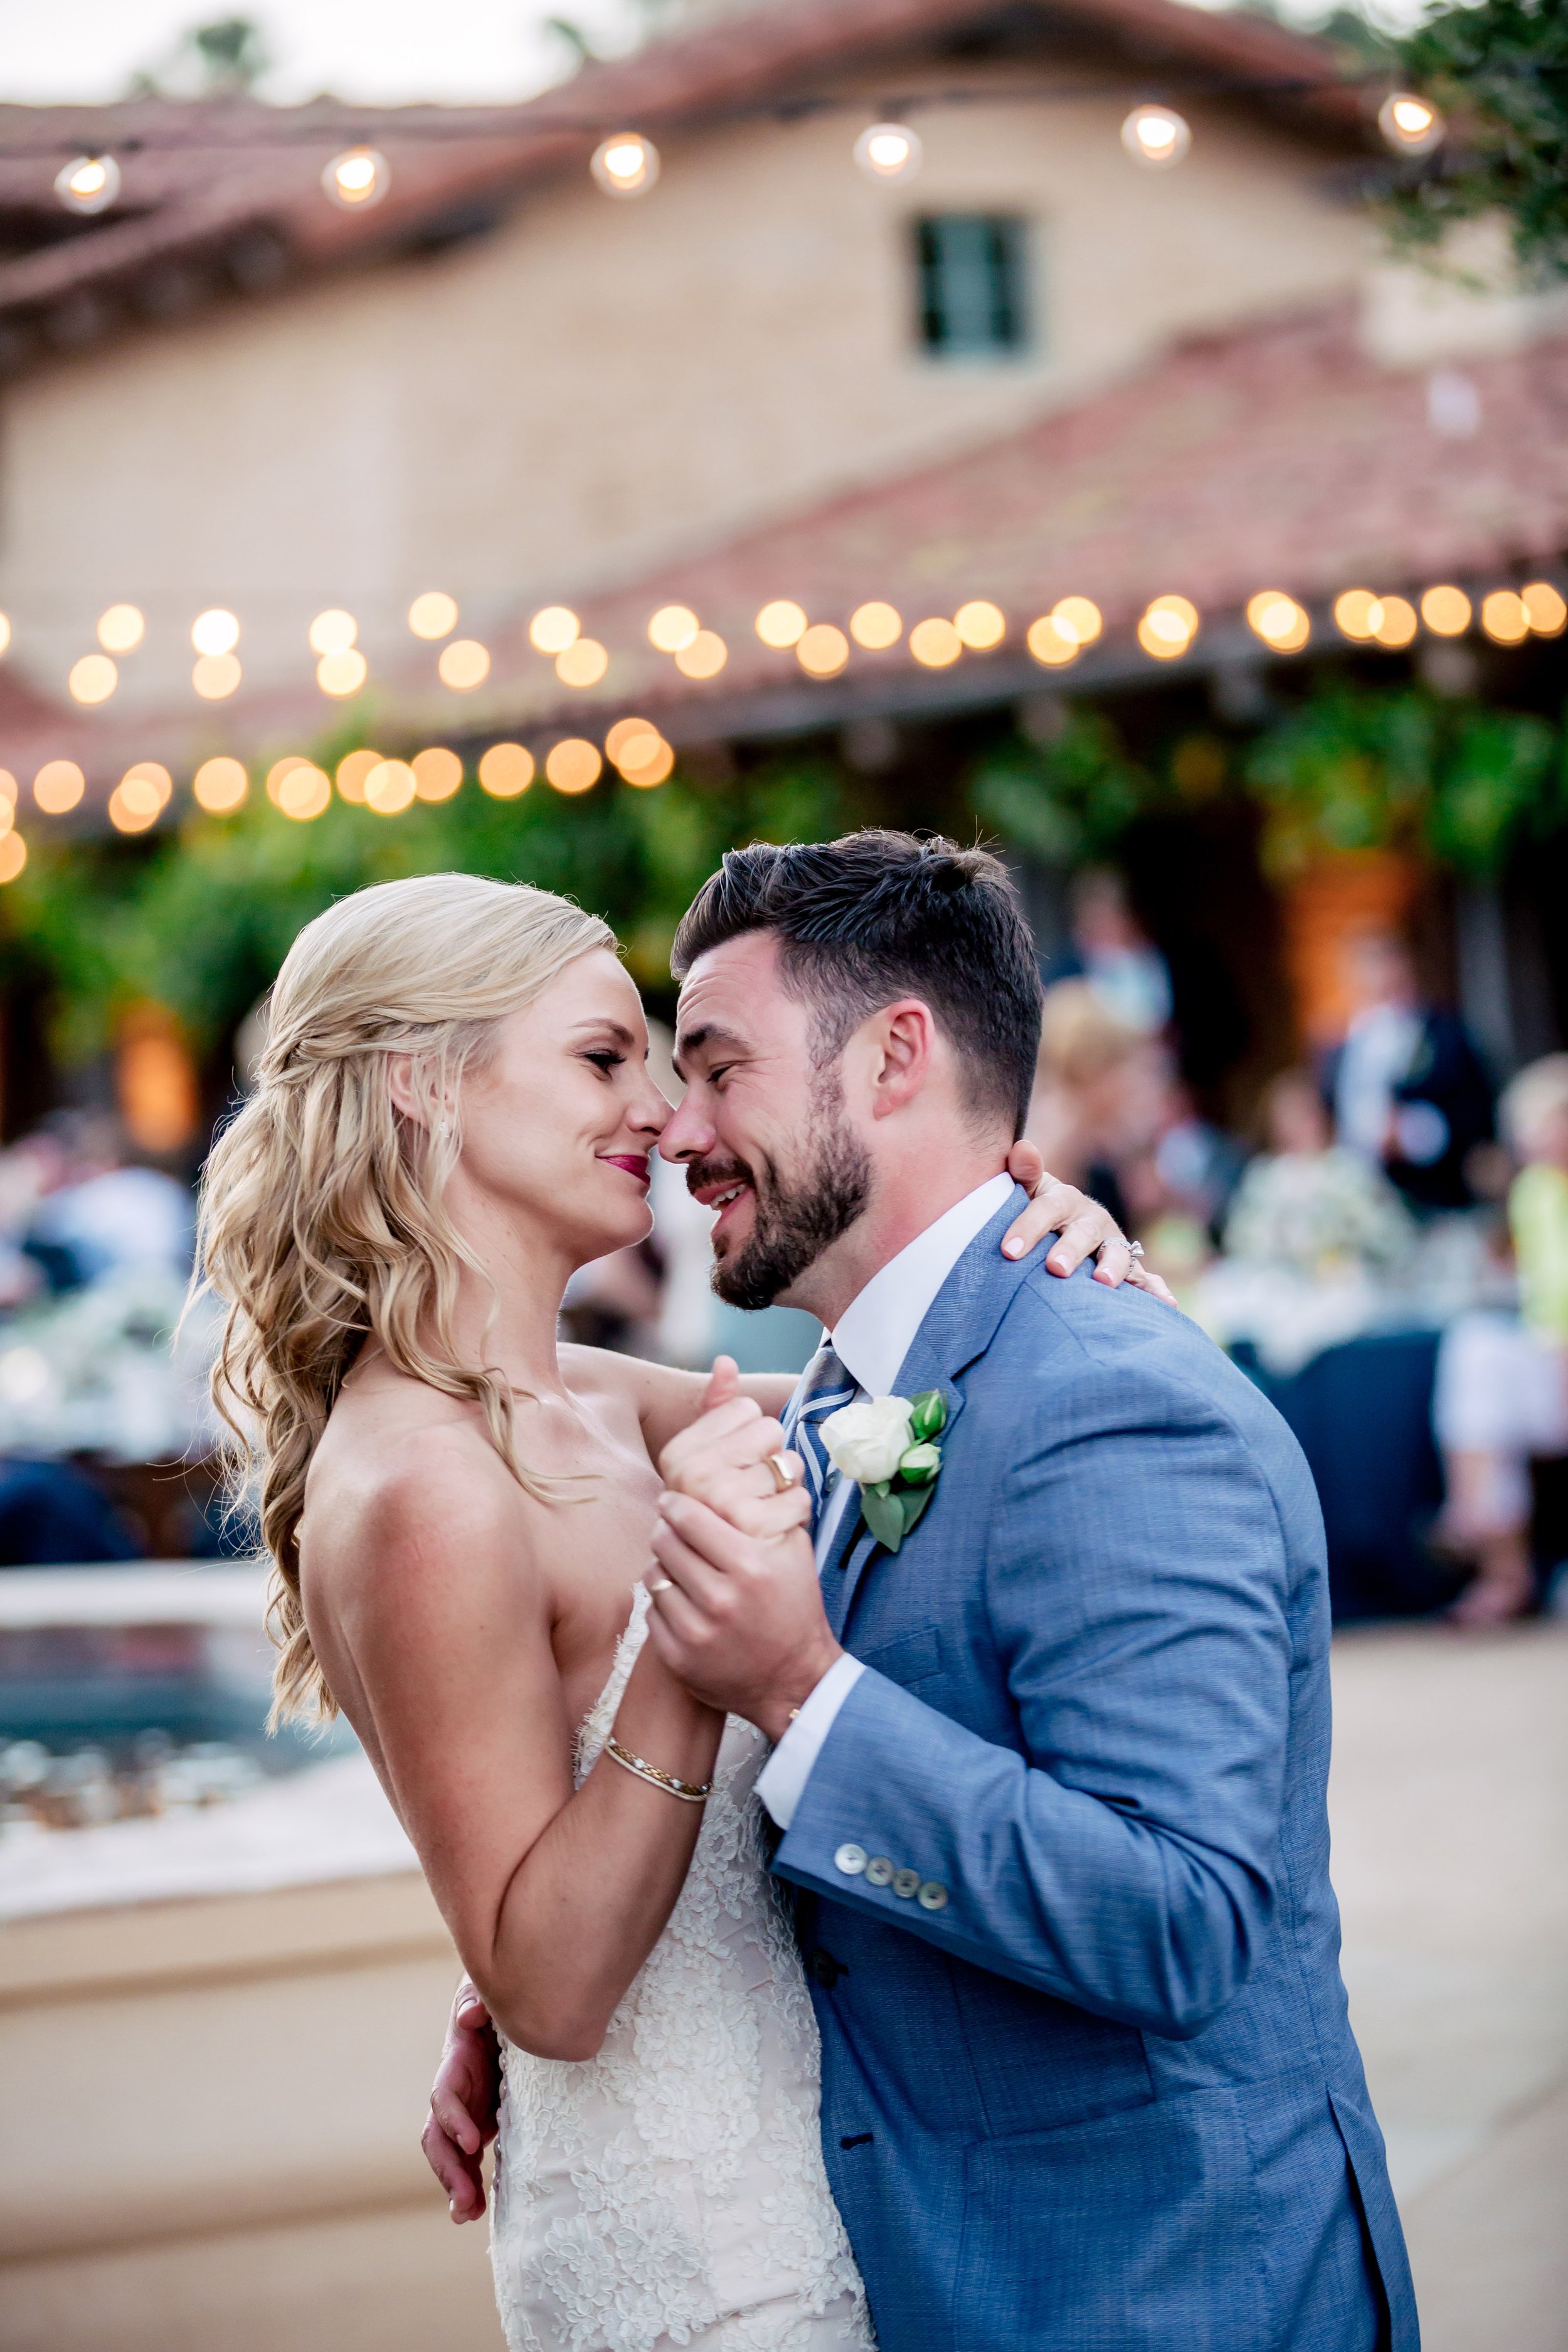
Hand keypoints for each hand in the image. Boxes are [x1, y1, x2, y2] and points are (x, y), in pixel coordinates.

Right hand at [421, 1979, 500, 2222]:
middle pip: (437, 2137)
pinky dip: (468, 2185)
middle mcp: (454, 2094)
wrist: (505, 2014)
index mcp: (455, 2065)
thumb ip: (476, 1999)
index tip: (472, 2142)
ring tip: (466, 2215)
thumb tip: (470, 2015)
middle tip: (464, 2199)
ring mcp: (464, 2113)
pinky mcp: (481, 2124)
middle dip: (447, 2168)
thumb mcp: (483, 1993)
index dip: (453, 2120)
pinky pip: (468, 2161)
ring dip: (455, 2186)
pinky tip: (474, 2211)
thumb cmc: (494, 2001)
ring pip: (449, 2156)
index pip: (444, 2097)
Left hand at [650, 1386, 836, 1739]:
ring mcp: (700, 1631)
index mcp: (752, 1562)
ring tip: (692, 1568)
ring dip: (667, 1564)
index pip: (685, 1512)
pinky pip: (651, 1610)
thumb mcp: (790, 1531)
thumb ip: (755, 1455)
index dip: (682, 1505)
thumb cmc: (793, 1595)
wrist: (795, 1679)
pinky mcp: (680, 1658)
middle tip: (687, 1535)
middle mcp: (723, 1596)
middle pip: (664, 1539)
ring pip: (653, 1572)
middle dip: (672, 1532)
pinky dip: (665, 1602)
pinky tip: (691, 1604)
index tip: (688, 1506)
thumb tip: (723, 1367)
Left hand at [1001, 1142, 1175, 1304]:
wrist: (1062, 1227)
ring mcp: (1113, 1244)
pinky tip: (1167, 1303)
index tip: (1009, 1251)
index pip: (1048, 1208)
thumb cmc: (1037, 1213)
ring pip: (1117, 1254)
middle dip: (1071, 1250)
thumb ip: (1024, 1173)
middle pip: (1084, 1233)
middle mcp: (1093, 1221)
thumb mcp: (1028, 1191)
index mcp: (1066, 1200)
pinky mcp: (1128, 1269)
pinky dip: (1157, 1290)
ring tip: (1103, 1283)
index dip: (1029, 1227)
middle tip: (1056, 1268)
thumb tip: (1022, 1148)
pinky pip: (1145, 1279)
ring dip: (1114, 1268)